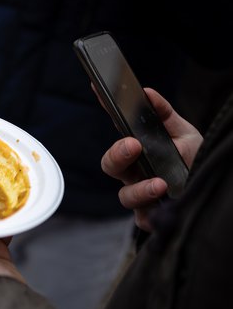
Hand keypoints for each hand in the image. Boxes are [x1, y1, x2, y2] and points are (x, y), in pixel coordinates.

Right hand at [100, 88, 202, 231]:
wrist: (209, 191)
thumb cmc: (191, 163)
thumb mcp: (184, 134)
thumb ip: (165, 115)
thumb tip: (147, 92)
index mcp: (137, 150)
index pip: (117, 128)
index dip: (104, 108)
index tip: (99, 89)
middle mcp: (134, 172)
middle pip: (111, 165)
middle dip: (117, 155)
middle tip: (132, 145)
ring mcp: (140, 196)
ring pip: (125, 195)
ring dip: (140, 190)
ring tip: (161, 184)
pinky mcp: (151, 217)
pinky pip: (144, 219)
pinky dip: (153, 214)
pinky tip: (166, 205)